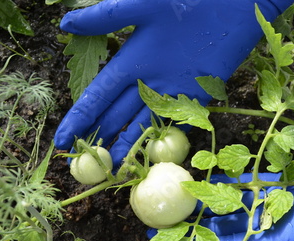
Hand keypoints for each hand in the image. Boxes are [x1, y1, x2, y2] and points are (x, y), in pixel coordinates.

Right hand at [54, 0, 293, 167]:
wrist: (230, 6)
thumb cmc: (185, 1)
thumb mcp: (141, 7)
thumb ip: (106, 18)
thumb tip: (64, 25)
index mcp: (130, 61)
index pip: (97, 97)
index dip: (80, 119)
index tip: (63, 141)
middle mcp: (146, 80)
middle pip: (116, 115)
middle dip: (100, 139)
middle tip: (85, 165)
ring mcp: (170, 91)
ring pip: (142, 125)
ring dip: (127, 146)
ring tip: (113, 170)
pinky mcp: (195, 97)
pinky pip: (174, 123)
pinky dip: (161, 141)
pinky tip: (148, 158)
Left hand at [196, 141, 293, 240]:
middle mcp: (280, 224)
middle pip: (232, 225)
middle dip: (201, 222)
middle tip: (168, 217)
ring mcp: (287, 201)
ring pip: (242, 201)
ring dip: (215, 199)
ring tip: (186, 193)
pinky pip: (260, 179)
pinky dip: (239, 177)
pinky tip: (218, 174)